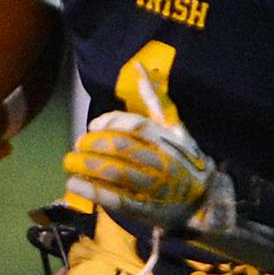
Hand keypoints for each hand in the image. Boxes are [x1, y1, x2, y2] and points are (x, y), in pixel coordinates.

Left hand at [63, 111, 212, 224]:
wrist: (203, 201)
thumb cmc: (184, 160)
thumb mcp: (176, 129)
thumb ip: (155, 101)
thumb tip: (140, 66)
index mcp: (167, 140)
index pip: (135, 126)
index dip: (109, 124)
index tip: (93, 126)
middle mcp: (161, 161)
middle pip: (122, 148)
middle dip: (94, 144)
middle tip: (78, 145)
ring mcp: (154, 186)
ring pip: (117, 172)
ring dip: (88, 166)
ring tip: (70, 163)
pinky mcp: (145, 208)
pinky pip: (116, 198)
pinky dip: (93, 190)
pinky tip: (74, 184)